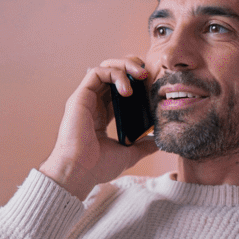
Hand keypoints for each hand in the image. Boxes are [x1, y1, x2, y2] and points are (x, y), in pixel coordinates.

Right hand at [39, 57, 157, 199]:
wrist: (80, 172)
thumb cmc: (98, 166)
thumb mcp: (128, 154)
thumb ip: (143, 146)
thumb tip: (158, 142)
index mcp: (103, 115)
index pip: (120, 89)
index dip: (136, 82)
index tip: (151, 86)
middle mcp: (94, 103)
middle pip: (113, 73)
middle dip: (132, 67)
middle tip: (147, 75)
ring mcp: (86, 98)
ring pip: (105, 67)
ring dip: (125, 66)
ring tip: (141, 76)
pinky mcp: (80, 96)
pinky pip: (97, 72)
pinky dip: (115, 74)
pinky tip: (127, 89)